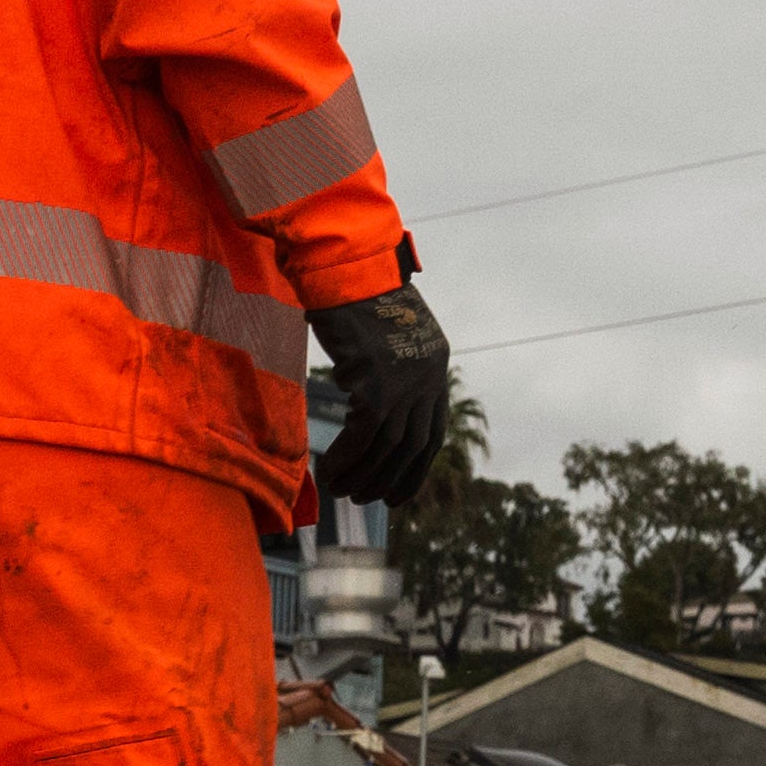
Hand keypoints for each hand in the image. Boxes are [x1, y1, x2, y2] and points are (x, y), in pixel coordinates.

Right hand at [307, 275, 450, 513]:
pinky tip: (330, 472)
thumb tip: (371, 403)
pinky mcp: (377, 381)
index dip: (416, 469)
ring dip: (363, 475)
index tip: (397, 493)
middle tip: (364, 499)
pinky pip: (363, 436)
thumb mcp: (386, 331)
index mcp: (435, 364)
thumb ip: (391, 365)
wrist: (343, 266)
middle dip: (389, 479)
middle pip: (413, 446)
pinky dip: (346, 459)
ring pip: (388, 446)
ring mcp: (405, 380)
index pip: (434, 432)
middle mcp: (428, 376)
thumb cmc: (354, 293)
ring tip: (341, 491)